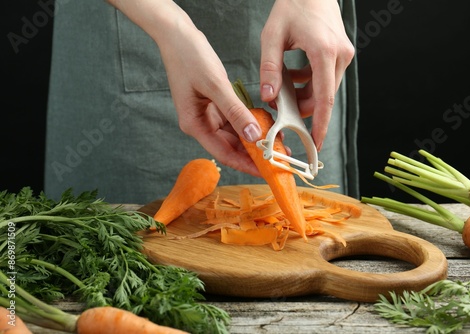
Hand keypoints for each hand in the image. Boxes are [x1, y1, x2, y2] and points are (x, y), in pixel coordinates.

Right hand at [157, 16, 262, 175]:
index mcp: (194, 124)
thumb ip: (235, 111)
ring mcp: (207, 114)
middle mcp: (200, 123)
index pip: (224, 153)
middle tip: (279, 158)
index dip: (247, 164)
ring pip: (234, 134)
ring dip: (254, 138)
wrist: (177, 35)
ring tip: (277, 142)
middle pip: (231, 147)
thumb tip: (254, 135)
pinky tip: (266, 122)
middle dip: (254, 153)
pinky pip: (234, 118)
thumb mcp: (215, 85)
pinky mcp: (214, 104)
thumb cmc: (188, 57)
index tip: (267, 171)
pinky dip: (249, 121)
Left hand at [260, 0, 354, 151]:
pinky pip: (325, 79)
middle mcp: (340, 56)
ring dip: (304, 94)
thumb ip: (270, 68)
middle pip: (323, 97)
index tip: (316, 143)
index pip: (324, 99)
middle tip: (279, 105)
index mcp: (324, 52)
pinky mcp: (341, 54)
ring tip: (282, 84)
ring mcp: (343, 55)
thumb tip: (268, 97)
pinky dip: (309, 83)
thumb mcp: (272, 36)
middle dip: (302, 107)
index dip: (320, 124)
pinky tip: (292, 74)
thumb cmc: (292, 6)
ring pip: (324, 90)